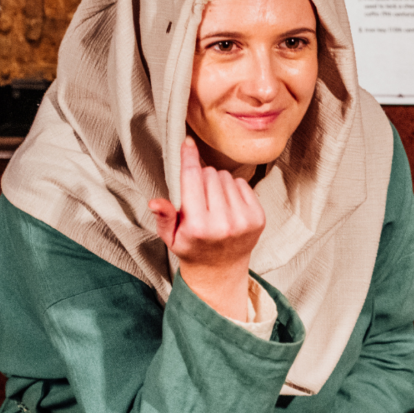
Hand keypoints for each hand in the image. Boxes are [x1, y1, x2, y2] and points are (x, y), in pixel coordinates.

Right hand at [148, 137, 264, 319]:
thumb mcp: (170, 237)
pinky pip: (242, 184)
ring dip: (217, 183)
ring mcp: (244, 220)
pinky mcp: (258, 218)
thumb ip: (164, 217)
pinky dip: (233, 189)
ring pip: (227, 177)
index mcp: (199, 226)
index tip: (188, 142)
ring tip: (212, 203)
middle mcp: (224, 223)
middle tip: (198, 196)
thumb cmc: (192, 248)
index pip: (192, 179)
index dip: (188, 157)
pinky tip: (227, 205)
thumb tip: (155, 202)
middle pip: (210, 174)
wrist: (221, 270)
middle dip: (201, 178)